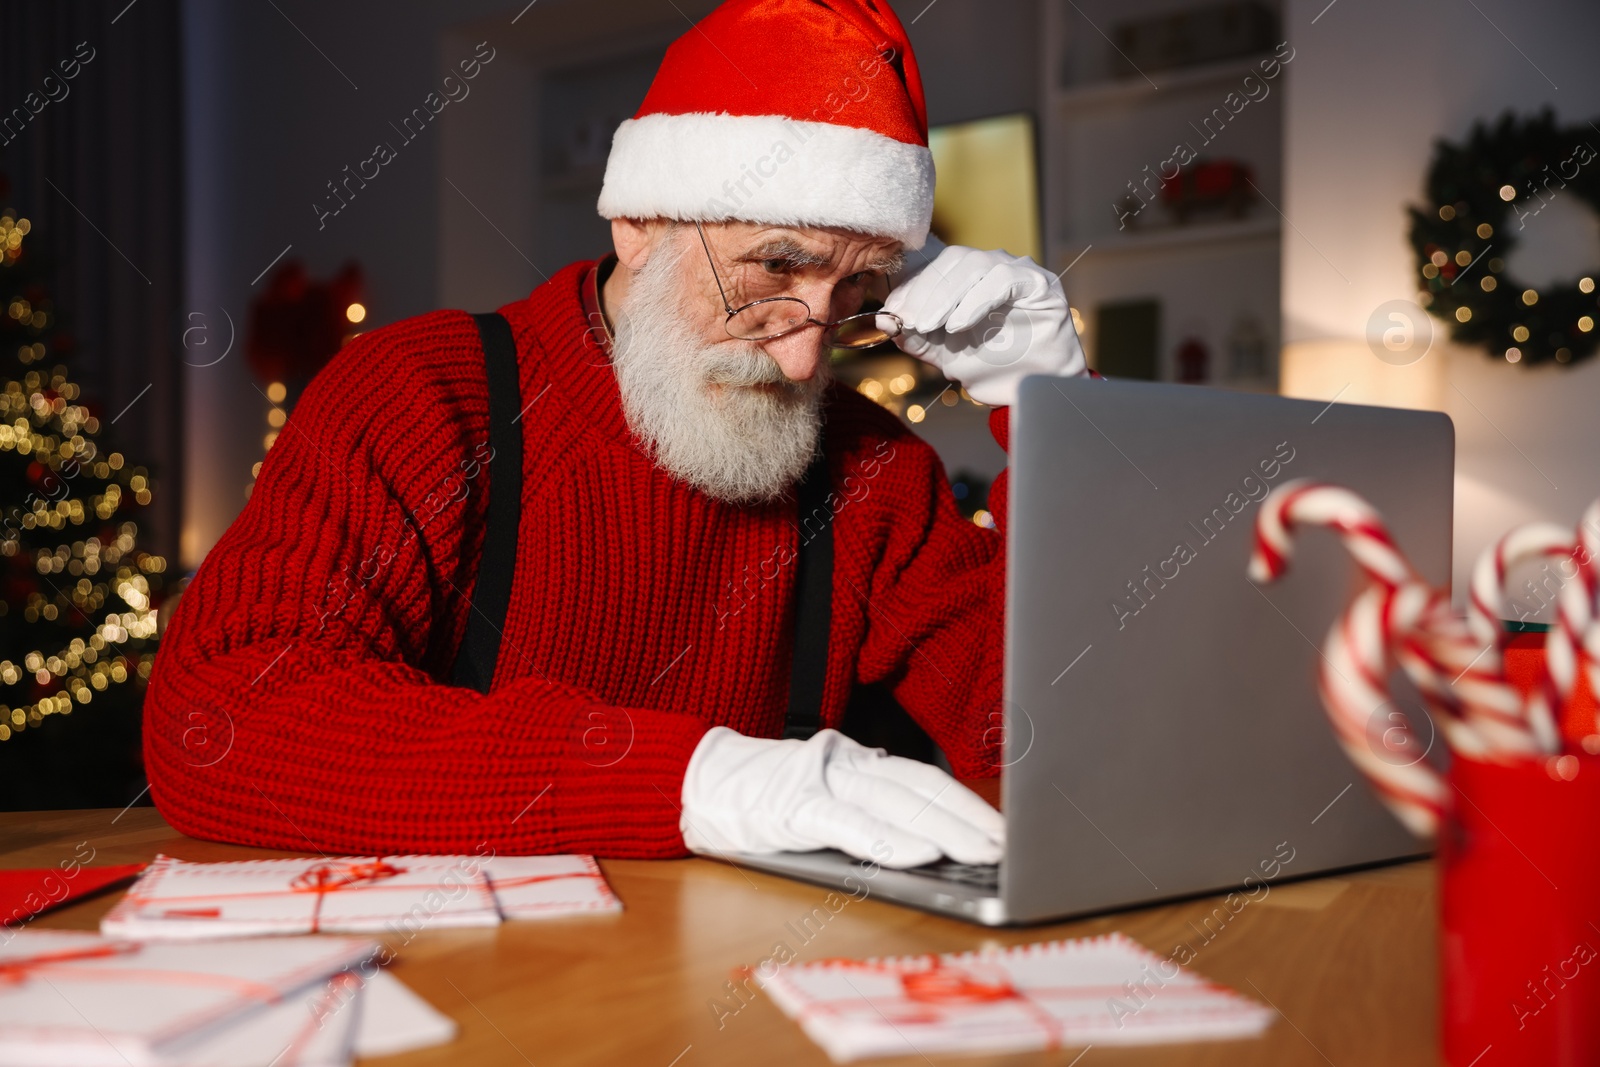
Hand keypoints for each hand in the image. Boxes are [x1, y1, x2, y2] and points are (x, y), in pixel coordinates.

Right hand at [678, 727, 1003, 868]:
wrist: (696, 780)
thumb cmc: (762, 798)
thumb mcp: (823, 800)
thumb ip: (868, 814)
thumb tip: (928, 848)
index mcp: (856, 763)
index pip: (924, 780)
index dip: (966, 805)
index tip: (1003, 831)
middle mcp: (846, 765)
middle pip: (921, 790)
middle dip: (968, 821)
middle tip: (1007, 850)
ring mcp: (820, 781)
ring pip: (896, 803)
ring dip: (943, 832)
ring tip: (978, 854)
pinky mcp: (794, 806)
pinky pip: (848, 823)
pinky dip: (886, 840)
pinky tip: (918, 856)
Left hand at [881, 238, 1086, 406]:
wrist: (1028, 390)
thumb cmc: (989, 365)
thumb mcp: (941, 352)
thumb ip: (914, 335)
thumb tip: (883, 319)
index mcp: (966, 276)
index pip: (933, 265)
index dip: (909, 285)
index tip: (891, 312)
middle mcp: (990, 266)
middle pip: (951, 261)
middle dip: (924, 291)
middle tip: (907, 320)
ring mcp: (1015, 270)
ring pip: (974, 264)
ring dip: (946, 295)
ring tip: (930, 325)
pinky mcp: (1037, 282)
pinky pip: (1002, 279)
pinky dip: (975, 301)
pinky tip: (959, 325)